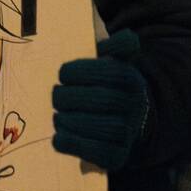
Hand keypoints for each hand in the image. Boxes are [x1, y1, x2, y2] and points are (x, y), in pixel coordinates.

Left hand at [52, 29, 149, 171]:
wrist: (123, 118)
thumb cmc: (105, 84)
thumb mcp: (110, 60)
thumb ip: (114, 45)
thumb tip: (124, 35)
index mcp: (130, 79)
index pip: (110, 73)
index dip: (81, 72)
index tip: (63, 73)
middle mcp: (134, 106)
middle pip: (104, 100)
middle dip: (71, 97)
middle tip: (56, 96)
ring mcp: (127, 132)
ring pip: (103, 127)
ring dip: (70, 121)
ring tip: (58, 116)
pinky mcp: (117, 155)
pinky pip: (98, 153)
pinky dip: (74, 144)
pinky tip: (59, 136)